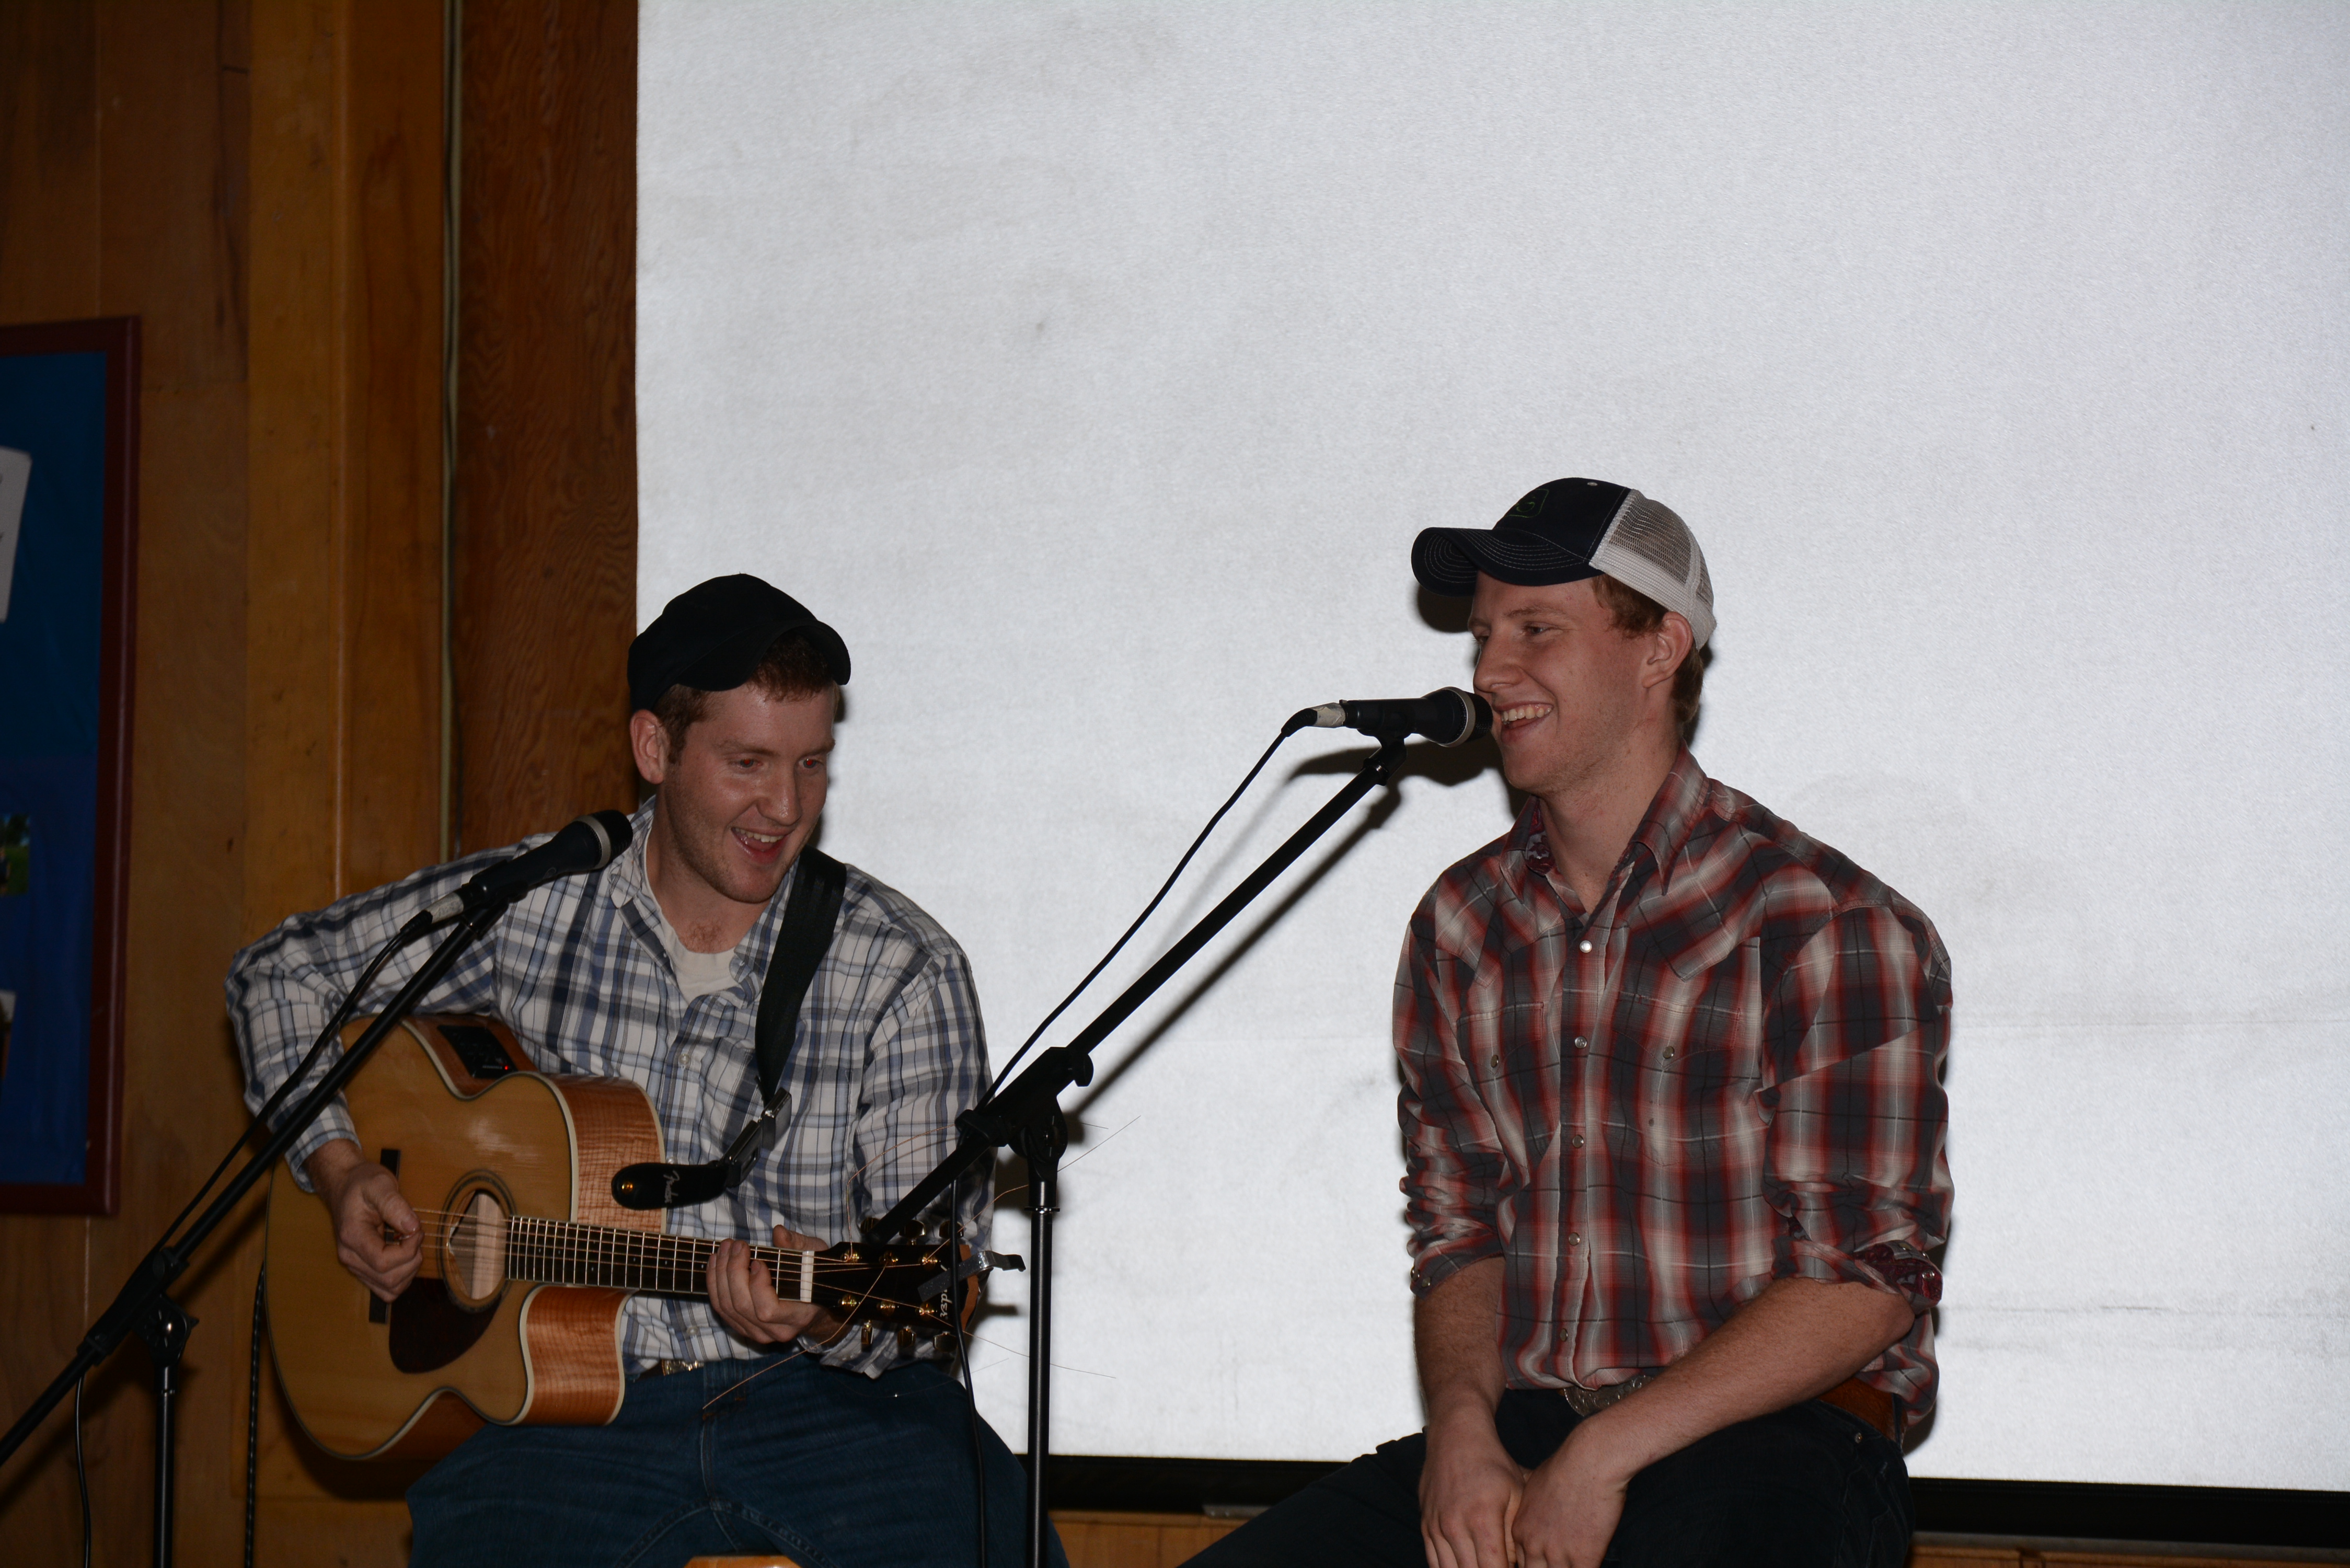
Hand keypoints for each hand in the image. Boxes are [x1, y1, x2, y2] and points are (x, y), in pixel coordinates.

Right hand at [306, 1139, 420, 1301]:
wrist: (345, 1185)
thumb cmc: (361, 1183)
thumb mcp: (380, 1184)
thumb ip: (394, 1205)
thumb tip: (412, 1228)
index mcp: (352, 1237)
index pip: (384, 1262)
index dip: (408, 1250)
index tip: (417, 1228)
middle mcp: (349, 1256)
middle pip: (388, 1279)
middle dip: (412, 1260)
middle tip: (415, 1235)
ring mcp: (354, 1265)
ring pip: (389, 1288)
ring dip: (409, 1271)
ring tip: (410, 1244)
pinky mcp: (362, 1268)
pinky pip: (385, 1287)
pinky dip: (401, 1276)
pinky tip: (404, 1255)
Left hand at [708, 1224, 837, 1346]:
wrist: (814, 1308)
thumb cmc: (815, 1279)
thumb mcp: (815, 1259)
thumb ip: (799, 1247)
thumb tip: (779, 1233)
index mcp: (798, 1317)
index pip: (768, 1310)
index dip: (757, 1286)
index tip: (758, 1261)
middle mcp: (775, 1332)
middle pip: (743, 1306)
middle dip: (734, 1271)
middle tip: (737, 1245)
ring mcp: (757, 1333)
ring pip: (727, 1308)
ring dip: (721, 1274)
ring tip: (724, 1249)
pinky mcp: (742, 1328)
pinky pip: (721, 1309)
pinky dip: (715, 1284)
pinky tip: (716, 1263)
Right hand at [1418, 1409, 1525, 1567]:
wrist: (1456, 1437)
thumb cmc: (1493, 1464)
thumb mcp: (1517, 1494)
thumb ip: (1515, 1536)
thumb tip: (1515, 1565)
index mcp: (1482, 1520)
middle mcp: (1455, 1527)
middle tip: (1499, 1565)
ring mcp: (1436, 1527)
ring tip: (1483, 1563)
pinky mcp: (1426, 1526)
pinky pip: (1434, 1563)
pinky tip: (1465, 1564)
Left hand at [1510, 1421, 1633, 1567]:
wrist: (1589, 1461)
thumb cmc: (1566, 1467)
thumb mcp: (1535, 1488)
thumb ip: (1533, 1511)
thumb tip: (1540, 1518)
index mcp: (1520, 1530)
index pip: (1519, 1564)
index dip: (1535, 1565)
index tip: (1545, 1562)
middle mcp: (1533, 1545)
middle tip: (1558, 1563)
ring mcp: (1557, 1554)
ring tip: (1573, 1560)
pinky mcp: (1583, 1557)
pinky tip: (1591, 1560)